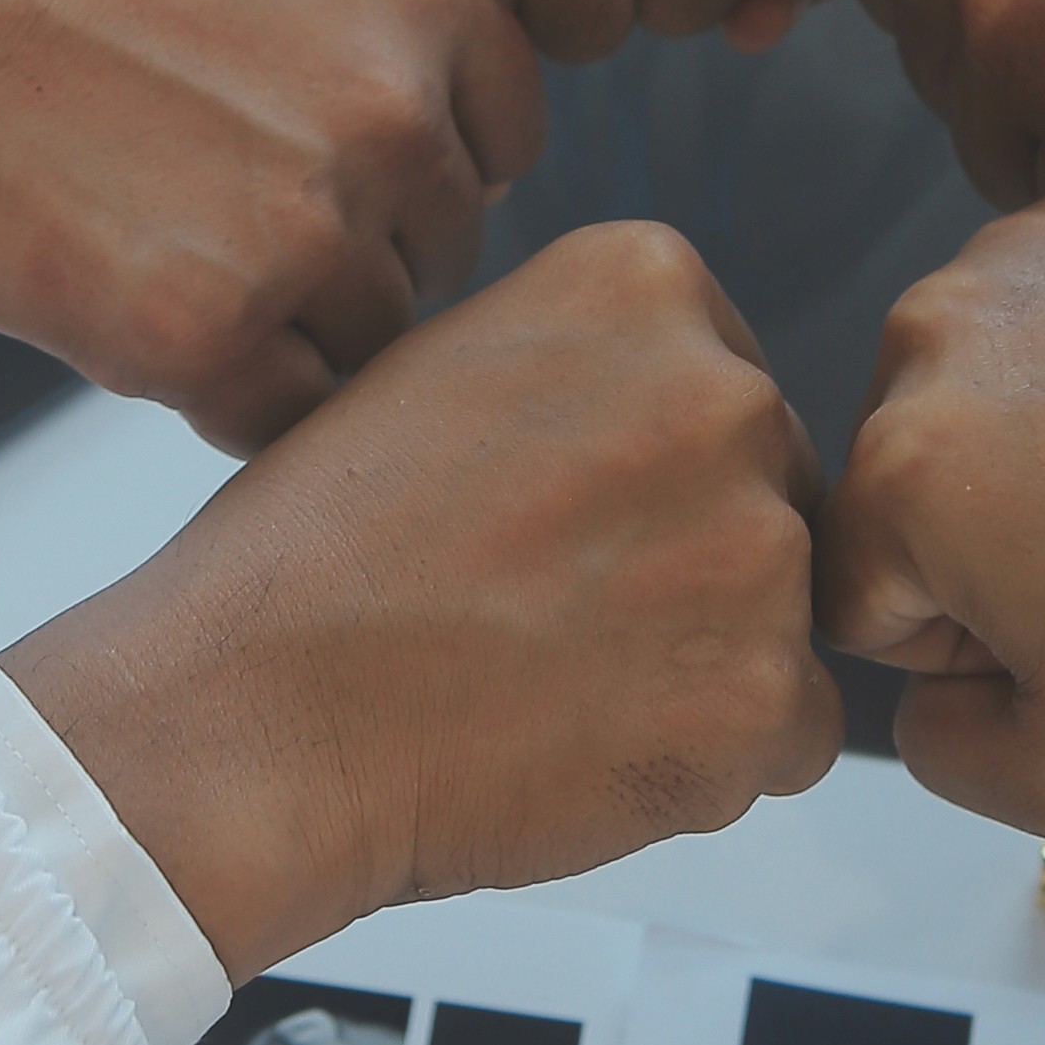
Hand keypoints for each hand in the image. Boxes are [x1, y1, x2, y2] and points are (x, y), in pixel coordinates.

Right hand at [0, 0, 544, 448]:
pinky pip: (276, 417)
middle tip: (221, 218)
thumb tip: (453, 160)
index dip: (409, 172)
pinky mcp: (201, 331)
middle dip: (351, 253)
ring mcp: (308, 229)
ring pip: (366, 345)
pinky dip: (225, 393)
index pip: (496, 148)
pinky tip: (146, 323)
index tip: (317, 163)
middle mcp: (399, 113)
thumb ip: (391, 36)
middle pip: (438, 254)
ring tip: (168, 258)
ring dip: (285, 331)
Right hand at [4, 223, 840, 971]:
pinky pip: (792, 735)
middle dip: (690, 564)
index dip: (648, 477)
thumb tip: (670, 426)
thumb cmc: (313, 559)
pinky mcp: (761, 693)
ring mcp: (753, 546)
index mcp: (641, 282)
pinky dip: (712, 762)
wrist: (251, 714)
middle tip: (547, 614)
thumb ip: (587, 373)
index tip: (556, 519)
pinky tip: (586, 747)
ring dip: (700, 663)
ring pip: (787, 619)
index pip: (726, 389)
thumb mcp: (442, 370)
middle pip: (776, 495)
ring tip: (550, 682)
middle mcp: (722, 392)